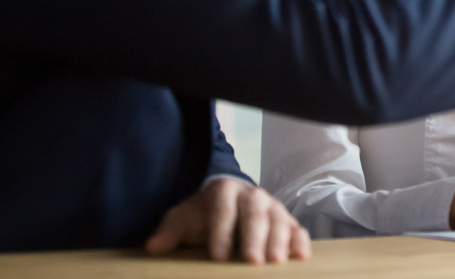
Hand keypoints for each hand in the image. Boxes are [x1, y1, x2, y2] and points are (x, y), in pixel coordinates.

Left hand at [145, 177, 310, 263]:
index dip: (222, 232)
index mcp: (224, 191)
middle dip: (255, 237)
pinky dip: (299, 240)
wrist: (226, 201)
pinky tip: (300, 257)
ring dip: (279, 240)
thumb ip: (170, 231)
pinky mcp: (286, 219)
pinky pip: (296, 227)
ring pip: (279, 219)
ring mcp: (272, 206)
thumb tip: (154, 246)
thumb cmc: (204, 214)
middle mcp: (252, 194)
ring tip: (276, 262)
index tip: (218, 257)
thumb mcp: (183, 218)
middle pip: (255, 212)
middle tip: (253, 262)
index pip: (223, 209)